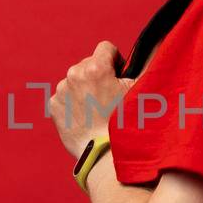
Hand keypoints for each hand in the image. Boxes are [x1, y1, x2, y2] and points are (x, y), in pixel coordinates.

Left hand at [50, 40, 134, 157]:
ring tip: (97, 109)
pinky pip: (65, 96)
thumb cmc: (125, 124)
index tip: (118, 75)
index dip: (116, 60)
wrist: (103, 154)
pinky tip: (86, 117)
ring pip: (76, 80)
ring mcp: (62, 91)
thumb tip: (147, 56)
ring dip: (85, 89)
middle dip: (98, 75)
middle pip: (89, 63)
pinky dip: (74, 103)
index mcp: (95, 67)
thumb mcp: (140, 92)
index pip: (106, 48)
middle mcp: (74, 74)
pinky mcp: (54, 105)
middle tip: (108, 97)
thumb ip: (141, 69)